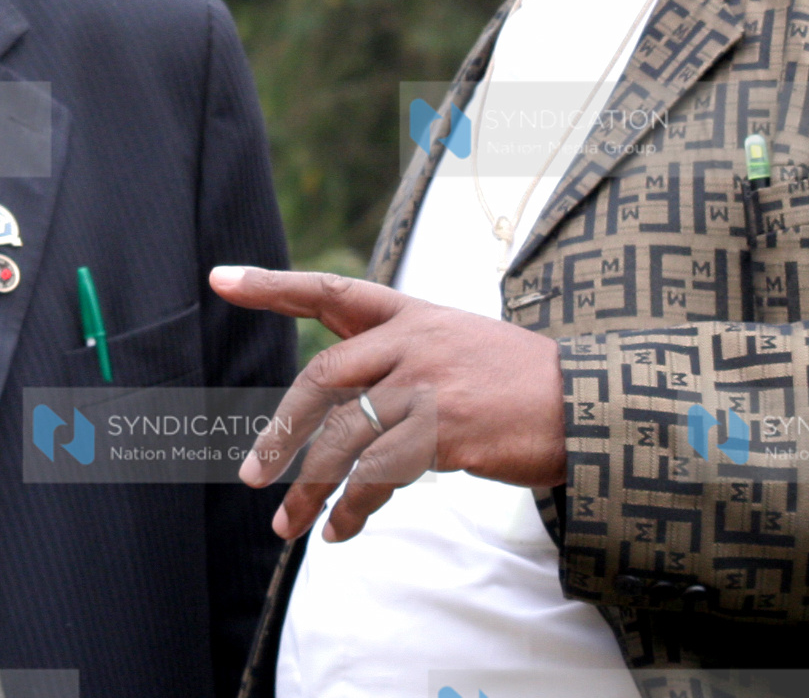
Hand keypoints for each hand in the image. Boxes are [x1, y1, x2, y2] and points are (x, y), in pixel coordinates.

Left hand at [208, 265, 565, 542]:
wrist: (588, 404)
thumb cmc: (518, 384)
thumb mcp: (455, 347)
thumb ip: (398, 362)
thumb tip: (339, 414)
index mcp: (410, 314)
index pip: (329, 290)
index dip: (272, 286)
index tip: (220, 279)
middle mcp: (411, 340)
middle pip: (321, 380)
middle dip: (282, 432)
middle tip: (252, 474)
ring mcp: (426, 383)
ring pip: (343, 437)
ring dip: (309, 488)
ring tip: (289, 526)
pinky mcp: (442, 429)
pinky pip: (377, 474)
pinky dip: (352, 508)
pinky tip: (340, 529)